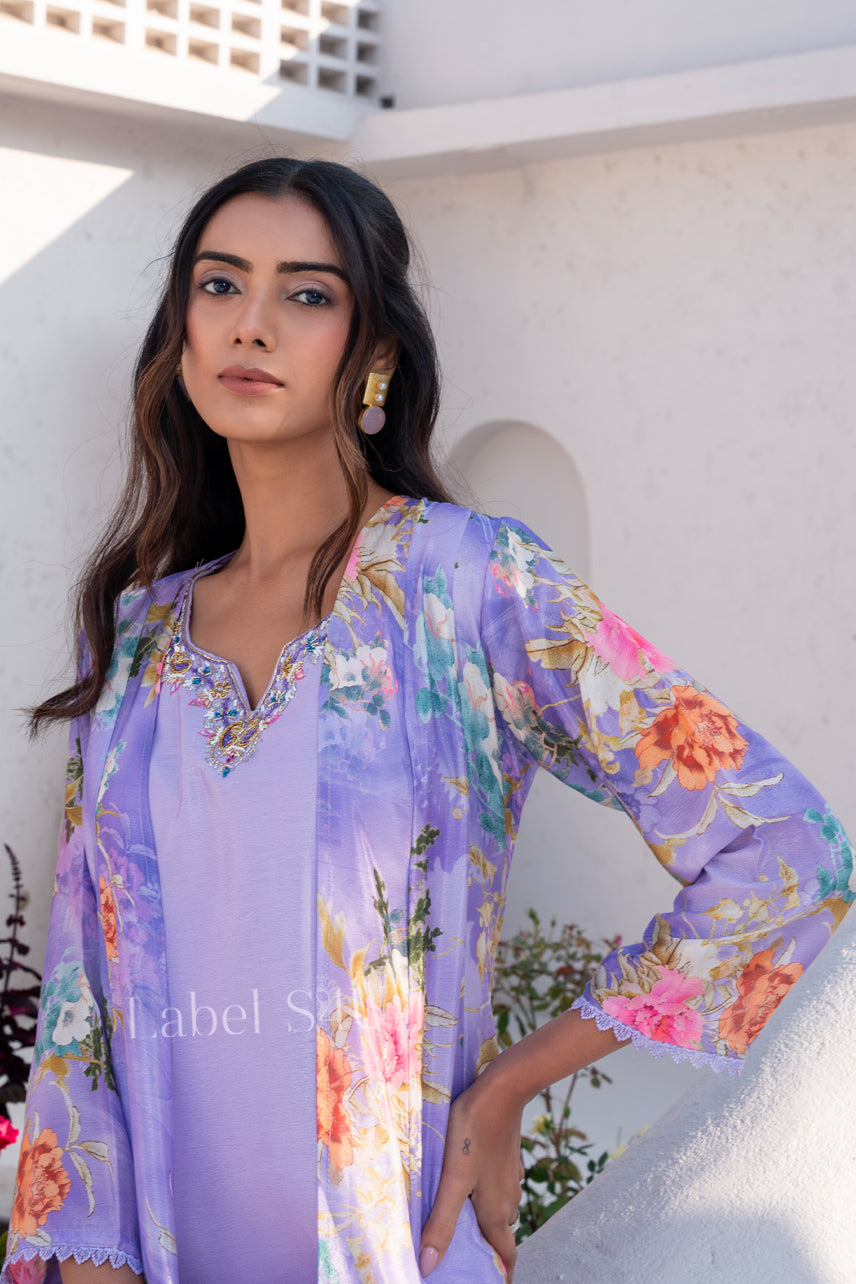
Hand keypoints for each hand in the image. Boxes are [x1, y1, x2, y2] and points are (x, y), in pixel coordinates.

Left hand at [418, 1066, 523, 1279]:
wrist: (502, 1090)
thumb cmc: (474, 1133)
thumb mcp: (453, 1179)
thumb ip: (442, 1223)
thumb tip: (429, 1266)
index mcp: (496, 1213)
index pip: (505, 1257)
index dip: (499, 1274)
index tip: (486, 1281)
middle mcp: (507, 1200)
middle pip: (499, 1236)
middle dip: (484, 1249)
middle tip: (460, 1254)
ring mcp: (509, 1178)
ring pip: (497, 1211)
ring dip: (482, 1222)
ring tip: (457, 1222)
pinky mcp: (506, 1160)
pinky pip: (496, 1188)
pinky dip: (483, 1197)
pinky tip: (465, 1184)